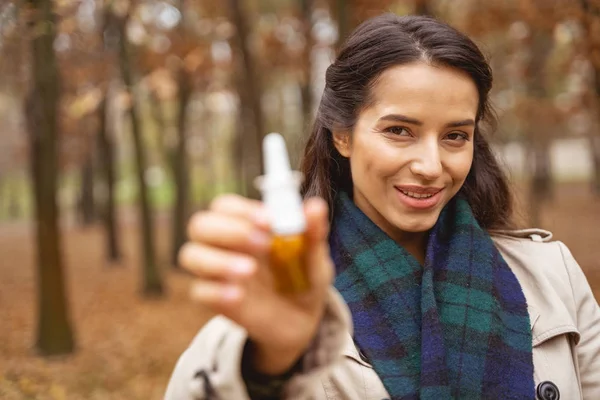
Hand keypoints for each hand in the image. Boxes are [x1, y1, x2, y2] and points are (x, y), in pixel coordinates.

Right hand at [179, 194, 333, 374]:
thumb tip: (316, 206)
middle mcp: (224, 243)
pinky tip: (240, 296)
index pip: (225, 205)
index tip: (269, 222)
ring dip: (217, 260)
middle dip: (228, 231)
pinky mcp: (214, 299)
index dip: (242, 210)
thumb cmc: (303, 276)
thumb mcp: (314, 256)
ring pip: (191, 255)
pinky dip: (217, 291)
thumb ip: (313, 232)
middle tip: (262, 244)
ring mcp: (216, 271)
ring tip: (250, 271)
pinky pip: (199, 291)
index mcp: (245, 224)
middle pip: (200, 224)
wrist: (302, 319)